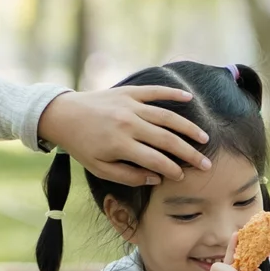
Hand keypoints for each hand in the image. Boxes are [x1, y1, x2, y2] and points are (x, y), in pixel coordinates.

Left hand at [38, 86, 212, 185]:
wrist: (63, 115)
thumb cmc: (82, 146)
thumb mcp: (100, 168)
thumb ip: (128, 176)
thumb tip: (155, 179)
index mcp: (120, 145)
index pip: (155, 160)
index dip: (172, 170)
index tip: (183, 177)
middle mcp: (129, 124)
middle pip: (167, 140)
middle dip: (189, 154)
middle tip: (205, 164)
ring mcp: (130, 106)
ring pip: (167, 117)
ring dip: (188, 128)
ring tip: (204, 138)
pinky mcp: (129, 92)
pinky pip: (155, 91)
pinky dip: (172, 93)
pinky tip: (189, 99)